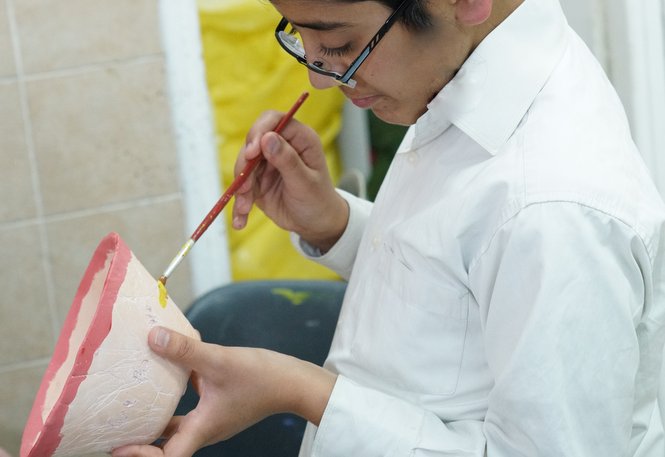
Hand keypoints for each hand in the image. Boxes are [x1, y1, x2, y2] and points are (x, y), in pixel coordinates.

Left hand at [111, 327, 335, 456]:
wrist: (295, 382)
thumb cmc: (263, 378)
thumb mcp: (220, 360)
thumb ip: (186, 350)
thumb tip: (153, 337)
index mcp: (204, 428)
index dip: (140, 455)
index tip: (118, 446)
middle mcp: (206, 428)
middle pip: (167, 443)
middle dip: (141, 437)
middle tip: (118, 424)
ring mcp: (214, 417)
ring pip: (178, 424)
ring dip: (157, 416)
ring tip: (136, 400)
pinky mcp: (221, 405)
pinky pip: (191, 408)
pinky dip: (176, 397)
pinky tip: (170, 371)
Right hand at [232, 111, 348, 251]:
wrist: (316, 224)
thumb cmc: (318, 201)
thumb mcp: (305, 183)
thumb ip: (288, 160)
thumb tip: (268, 138)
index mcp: (300, 139)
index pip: (274, 120)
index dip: (259, 131)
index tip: (252, 152)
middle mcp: (282, 146)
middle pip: (252, 142)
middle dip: (244, 165)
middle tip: (245, 187)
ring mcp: (267, 163)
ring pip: (243, 165)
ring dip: (241, 187)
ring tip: (245, 208)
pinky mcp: (257, 180)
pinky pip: (242, 186)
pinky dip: (239, 202)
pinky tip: (240, 220)